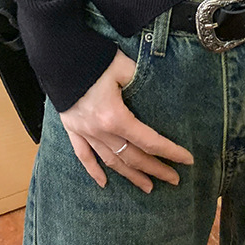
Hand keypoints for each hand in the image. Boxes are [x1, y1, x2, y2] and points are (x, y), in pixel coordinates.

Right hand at [59, 49, 193, 192]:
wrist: (58, 57)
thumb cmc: (92, 59)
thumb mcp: (123, 67)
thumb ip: (142, 80)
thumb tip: (159, 86)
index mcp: (115, 116)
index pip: (149, 141)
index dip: (170, 152)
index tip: (187, 160)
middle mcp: (100, 130)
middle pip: (133, 157)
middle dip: (156, 170)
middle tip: (174, 179)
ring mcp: (85, 132)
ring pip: (111, 161)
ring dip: (131, 175)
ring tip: (148, 187)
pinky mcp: (72, 129)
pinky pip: (83, 156)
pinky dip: (94, 171)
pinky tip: (104, 183)